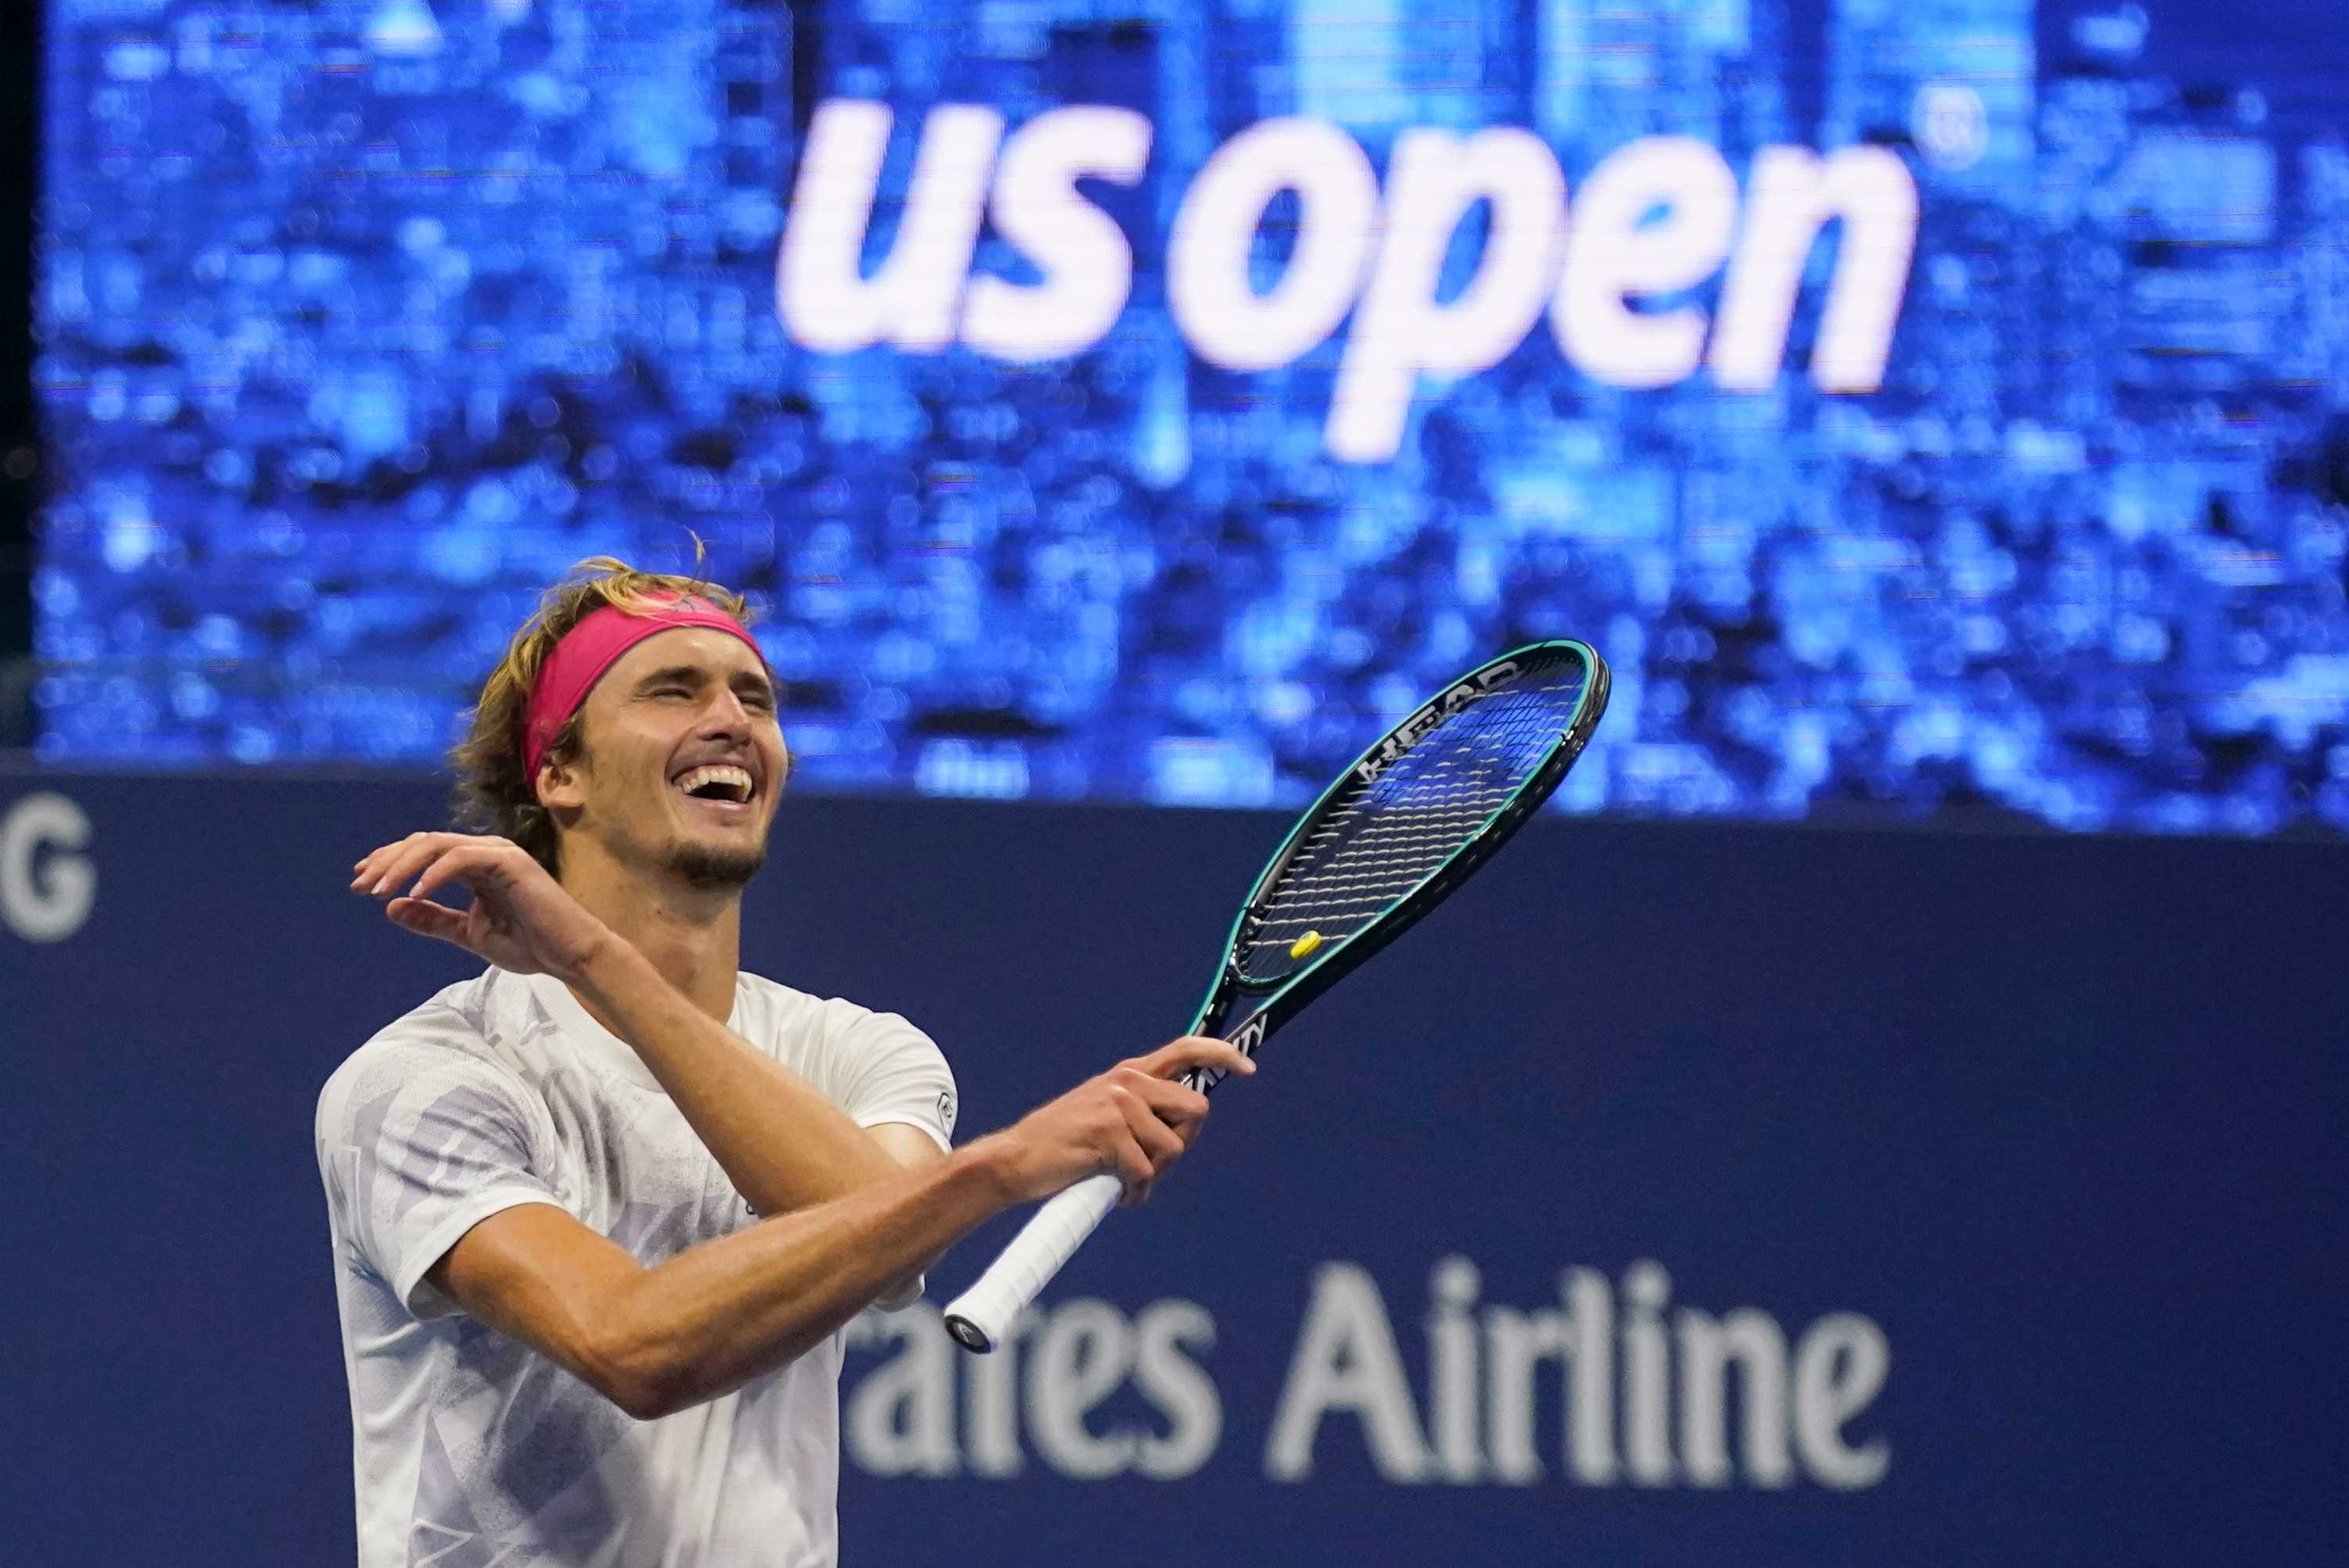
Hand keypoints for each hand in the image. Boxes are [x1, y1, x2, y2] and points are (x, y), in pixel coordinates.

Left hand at [351, 832, 613, 979]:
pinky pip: (460, 859)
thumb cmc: (529, 944)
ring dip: (402, 865)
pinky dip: (433, 874)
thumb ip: (433, 919)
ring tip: (378, 890)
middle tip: (360, 885)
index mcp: (476, 864)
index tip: (361, 882)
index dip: (390, 863)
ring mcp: (498, 853)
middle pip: (423, 842)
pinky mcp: (508, 862)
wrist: (569, 956)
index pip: (424, 851)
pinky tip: (414, 893)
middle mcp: (486, 851)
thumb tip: (392, 906)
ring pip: (437, 845)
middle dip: (387, 861)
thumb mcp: (468, 933)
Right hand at [981, 1036, 1254, 1205]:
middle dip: (1182, 1143)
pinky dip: (1134, 1193)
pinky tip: (1114, 1192)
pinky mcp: (1109, 1134)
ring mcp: (1118, 1105)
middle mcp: (1127, 1082)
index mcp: (1128, 1075)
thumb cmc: (1064, 1147)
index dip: (1221, 1055)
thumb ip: (1142, 1110)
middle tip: (1151, 1163)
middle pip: (1195, 1111)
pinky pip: (1146, 1174)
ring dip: (1154, 1174)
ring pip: (1172, 1148)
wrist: (1016, 1160)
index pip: (1185, 1050)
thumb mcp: (1105, 1114)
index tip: (1248, 1068)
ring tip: (1123, 1179)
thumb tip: (1185, 1126)